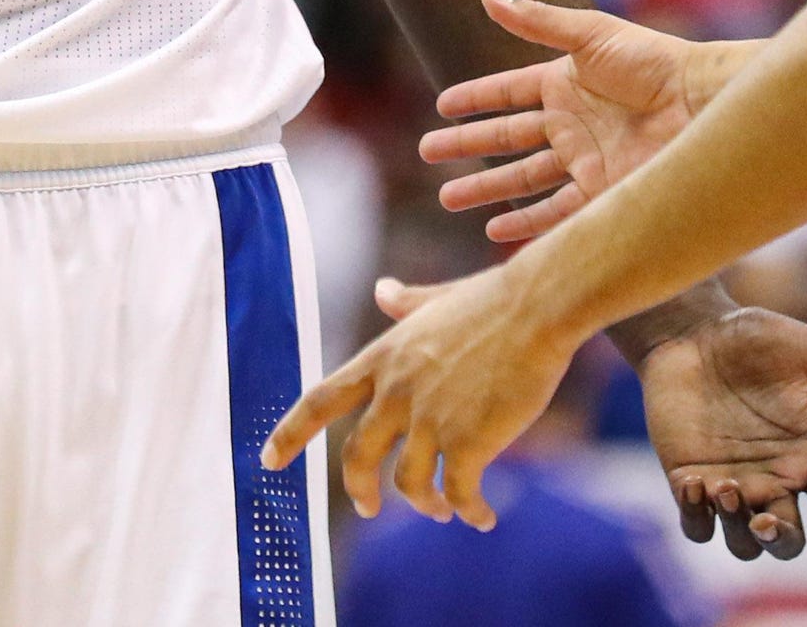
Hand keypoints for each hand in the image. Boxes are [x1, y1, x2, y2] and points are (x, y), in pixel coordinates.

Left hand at [261, 270, 582, 529]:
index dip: (290, 434)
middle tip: (368, 509)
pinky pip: (459, 493)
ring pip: (408, 483)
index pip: (319, 400)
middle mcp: (395, 392)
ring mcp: (429, 419)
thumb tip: (383, 289)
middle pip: (357, 457)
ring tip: (445, 511)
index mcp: (382, 358)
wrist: (538, 307)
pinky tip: (482, 517)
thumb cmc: (495, 300)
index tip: (268, 461)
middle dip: (361, 491)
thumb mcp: (438, 301)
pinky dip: (469, 510)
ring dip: (426, 504)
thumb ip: (407, 303)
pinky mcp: (467, 442)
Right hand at [424, 0, 733, 242]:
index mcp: (565, 83)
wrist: (702, 104)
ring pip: (523, 179)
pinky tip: (494, 232)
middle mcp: (571, 123)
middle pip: (507, 138)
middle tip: (428, 154)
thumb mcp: (589, 35)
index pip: (508, 93)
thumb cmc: (653, 62)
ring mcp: (585, 160)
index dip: (476, 99)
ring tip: (448, 198)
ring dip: (486, 189)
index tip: (442, 106)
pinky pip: (555, 212)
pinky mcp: (602, 192)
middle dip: (467, 147)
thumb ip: (536, 21)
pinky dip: (525, 224)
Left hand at [638, 305, 806, 559]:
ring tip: (726, 487)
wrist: (692, 330)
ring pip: (743, 542)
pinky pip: (697, 526)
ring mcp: (732, 484)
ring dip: (739, 527)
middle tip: (769, 516)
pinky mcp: (689, 482)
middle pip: (787, 540)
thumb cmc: (758, 339)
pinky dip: (698, 518)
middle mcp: (773, 480)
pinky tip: (696, 484)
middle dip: (782, 538)